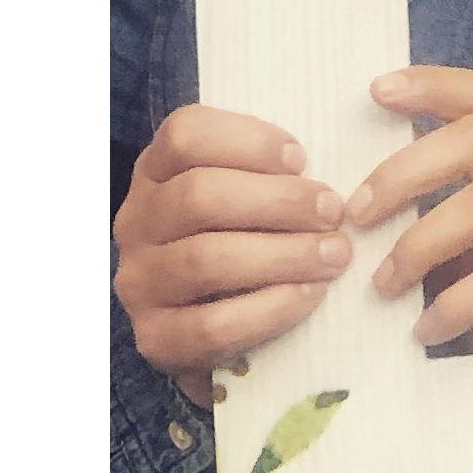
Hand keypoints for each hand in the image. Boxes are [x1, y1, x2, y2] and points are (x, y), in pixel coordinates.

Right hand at [113, 106, 349, 405]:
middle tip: (334, 213)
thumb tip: (334, 172)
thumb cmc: (248, 242)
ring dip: (284, 254)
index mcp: (158, 172)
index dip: (250, 141)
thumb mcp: (249, 195)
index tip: (302, 160)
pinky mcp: (156, 338)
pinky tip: (311, 295)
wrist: (215, 330)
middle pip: (200, 195)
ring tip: (334, 254)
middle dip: (281, 202)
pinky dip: (271, 308)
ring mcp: (139, 281)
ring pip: (205, 259)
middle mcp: (137, 221)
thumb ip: (274, 173)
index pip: (185, 133)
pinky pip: (212, 324)